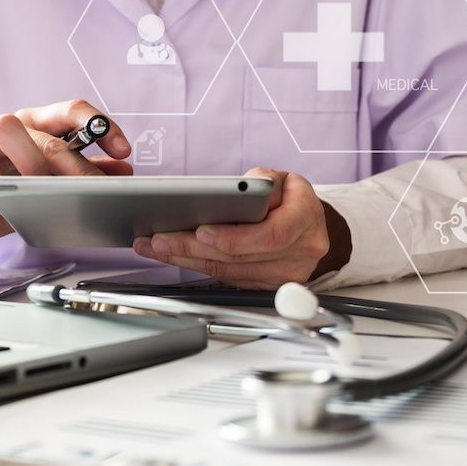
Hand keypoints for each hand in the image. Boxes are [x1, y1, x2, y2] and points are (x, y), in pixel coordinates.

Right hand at [0, 99, 131, 259]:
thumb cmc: (15, 195)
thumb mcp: (56, 186)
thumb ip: (87, 173)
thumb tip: (124, 171)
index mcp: (42, 126)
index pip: (73, 111)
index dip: (101, 126)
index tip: (123, 150)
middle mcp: (15, 125)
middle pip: (49, 132)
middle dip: (75, 163)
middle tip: (92, 188)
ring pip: (6, 127)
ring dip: (30, 160)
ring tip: (42, 189)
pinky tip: (1, 192)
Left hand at [132, 168, 351, 288]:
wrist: (310, 225)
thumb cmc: (292, 199)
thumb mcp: (283, 179)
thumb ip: (261, 181)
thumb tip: (234, 191)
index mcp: (306, 219)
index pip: (270, 235)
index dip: (234, 237)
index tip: (201, 231)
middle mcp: (299, 253)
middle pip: (240, 257)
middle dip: (194, 248)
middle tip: (159, 239)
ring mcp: (284, 275)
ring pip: (229, 272)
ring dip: (187, 260)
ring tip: (156, 246)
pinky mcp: (266, 286)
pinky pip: (227, 278)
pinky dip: (198, 267)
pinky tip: (175, 256)